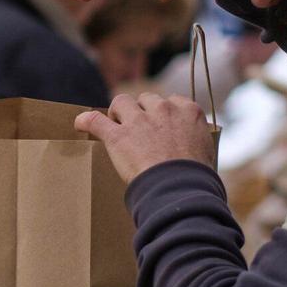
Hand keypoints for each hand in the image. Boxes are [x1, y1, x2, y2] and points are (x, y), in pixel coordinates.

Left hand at [75, 93, 215, 183]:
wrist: (180, 188)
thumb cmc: (196, 177)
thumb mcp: (206, 150)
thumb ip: (197, 139)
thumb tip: (194, 145)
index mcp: (189, 111)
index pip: (172, 101)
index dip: (163, 113)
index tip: (160, 125)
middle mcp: (164, 109)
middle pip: (147, 99)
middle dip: (142, 110)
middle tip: (139, 130)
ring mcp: (139, 120)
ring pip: (122, 101)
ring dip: (118, 112)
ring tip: (116, 126)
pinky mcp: (117, 135)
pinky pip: (94, 120)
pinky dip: (86, 122)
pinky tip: (80, 124)